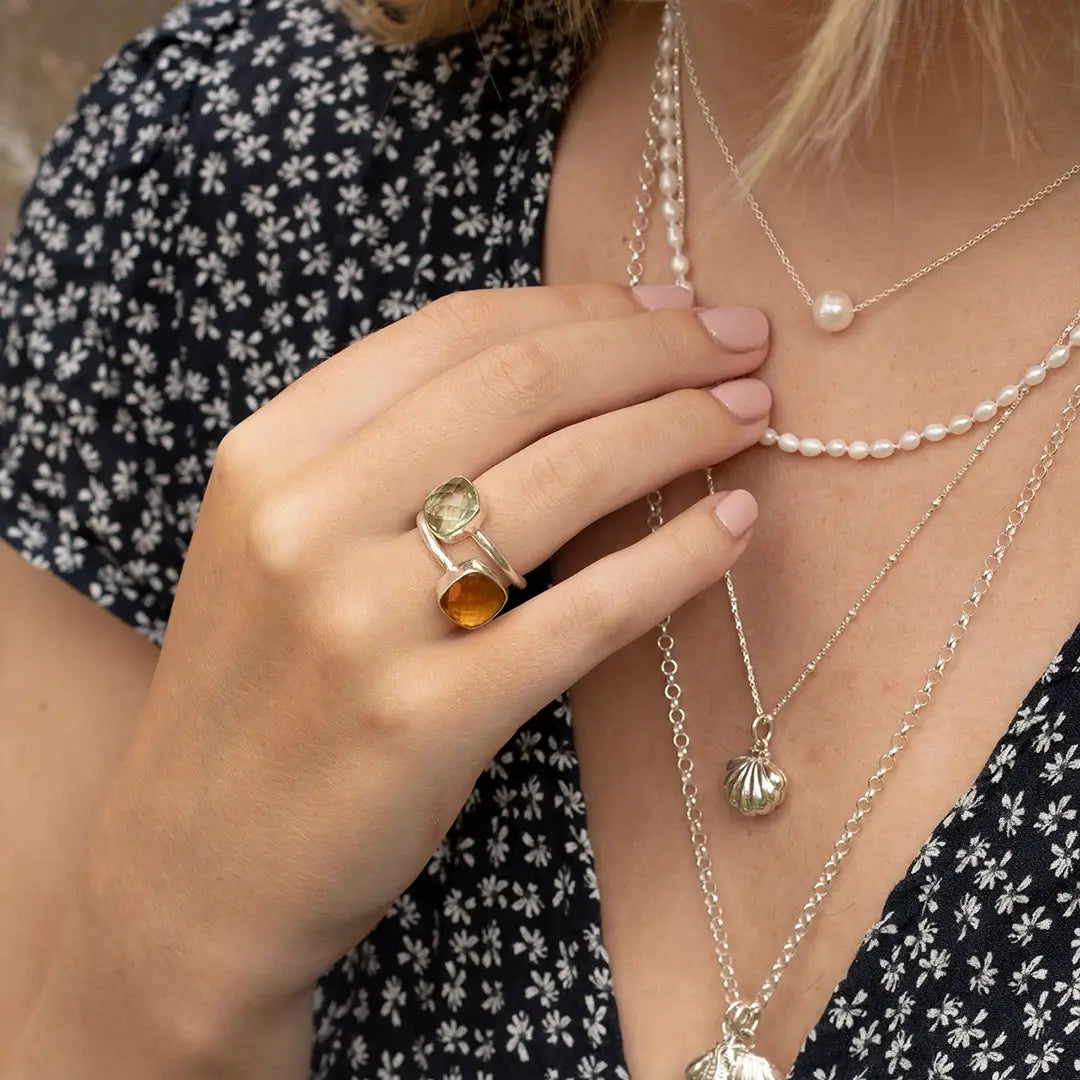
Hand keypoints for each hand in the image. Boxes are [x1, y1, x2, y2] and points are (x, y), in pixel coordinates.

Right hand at [59, 283, 770, 1067]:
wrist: (197, 866)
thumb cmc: (261, 693)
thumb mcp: (284, 545)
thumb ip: (386, 458)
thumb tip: (563, 373)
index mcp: (270, 453)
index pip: (457, 332)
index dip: (586, 305)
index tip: (674, 306)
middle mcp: (305, 516)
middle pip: (522, 382)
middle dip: (656, 347)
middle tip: (743, 342)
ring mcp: (358, 619)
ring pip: (562, 479)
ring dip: (681, 429)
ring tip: (752, 416)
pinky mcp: (421, 720)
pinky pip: (582, 616)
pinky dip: (676, 559)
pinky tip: (736, 526)